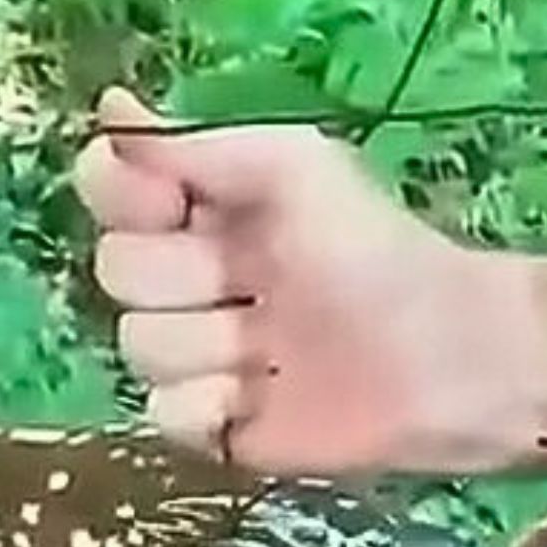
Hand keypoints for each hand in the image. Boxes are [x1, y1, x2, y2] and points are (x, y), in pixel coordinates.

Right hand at [74, 87, 542, 476]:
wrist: (441, 359)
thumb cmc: (375, 251)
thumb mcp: (292, 167)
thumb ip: (194, 146)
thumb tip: (106, 117)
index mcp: (207, 209)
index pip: (110, 193)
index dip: (125, 199)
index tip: (177, 206)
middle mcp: (195, 280)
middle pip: (116, 272)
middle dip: (183, 276)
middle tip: (257, 281)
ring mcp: (204, 357)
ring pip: (138, 345)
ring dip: (207, 344)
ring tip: (274, 346)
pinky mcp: (220, 429)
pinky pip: (162, 415)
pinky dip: (208, 406)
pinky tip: (262, 396)